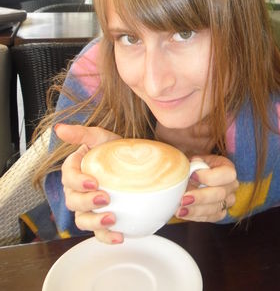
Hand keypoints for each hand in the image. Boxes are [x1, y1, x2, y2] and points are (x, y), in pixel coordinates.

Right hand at [55, 124, 122, 243]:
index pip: (68, 177)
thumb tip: (59, 128)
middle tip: (106, 198)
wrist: (134, 164)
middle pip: (73, 201)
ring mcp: (87, 208)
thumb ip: (81, 133)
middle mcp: (76, 191)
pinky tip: (120, 236)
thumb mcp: (100, 137)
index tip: (94, 182)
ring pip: (82, 220)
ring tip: (112, 219)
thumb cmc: (113, 149)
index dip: (78, 181)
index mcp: (74, 170)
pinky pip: (99, 233)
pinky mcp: (100, 220)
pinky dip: (107, 237)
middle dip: (87, 202)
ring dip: (95, 222)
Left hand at [175, 155, 237, 221]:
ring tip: (180, 210)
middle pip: (221, 194)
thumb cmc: (195, 164)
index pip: (226, 174)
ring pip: (216, 208)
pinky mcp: (220, 212)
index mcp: (228, 168)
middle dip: (200, 197)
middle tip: (183, 199)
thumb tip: (190, 165)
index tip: (192, 175)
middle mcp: (232, 185)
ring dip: (196, 210)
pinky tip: (183, 213)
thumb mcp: (195, 159)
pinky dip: (195, 216)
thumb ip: (194, 162)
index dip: (209, 176)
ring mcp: (228, 201)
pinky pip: (210, 217)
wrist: (195, 174)